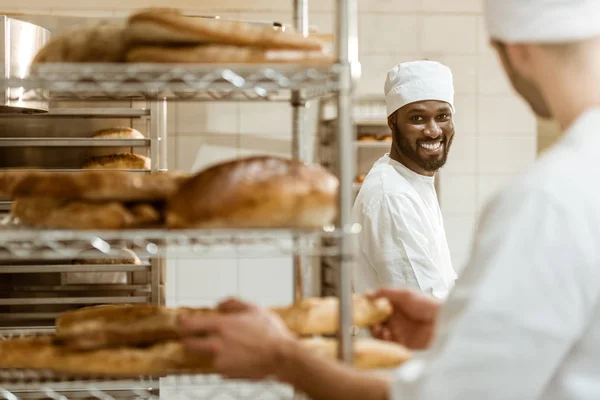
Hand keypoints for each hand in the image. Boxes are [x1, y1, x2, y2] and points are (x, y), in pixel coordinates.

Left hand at [178, 298, 296, 379]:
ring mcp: (219, 360)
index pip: (189, 324)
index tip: (180, 322)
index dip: (181, 323)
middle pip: (189, 343)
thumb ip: (233, 303)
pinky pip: (219, 365)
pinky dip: (224, 360)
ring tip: (232, 347)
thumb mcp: (254, 309)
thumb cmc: (271, 334)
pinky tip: (239, 356)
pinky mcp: (226, 372)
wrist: (281, 357)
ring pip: (206, 354)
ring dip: (212, 351)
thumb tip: (220, 304)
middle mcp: (216, 344)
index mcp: (221, 326)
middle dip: (189, 340)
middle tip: (193, 337)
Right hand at [369, 287, 439, 349]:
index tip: (360, 309)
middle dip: (369, 322)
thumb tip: (367, 294)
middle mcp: (394, 320)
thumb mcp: (405, 294)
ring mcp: (398, 333)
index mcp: (394, 307)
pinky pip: (388, 345)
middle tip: (370, 322)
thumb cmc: (425, 304)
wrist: (442, 321)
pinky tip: (387, 335)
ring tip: (379, 329)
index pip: (375, 309)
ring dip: (376, 331)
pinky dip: (384, 341)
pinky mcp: (403, 345)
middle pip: (375, 323)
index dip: (367, 310)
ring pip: (379, 335)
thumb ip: (385, 292)